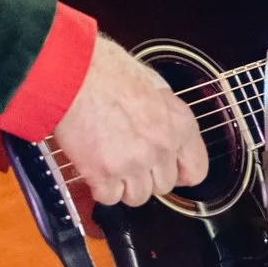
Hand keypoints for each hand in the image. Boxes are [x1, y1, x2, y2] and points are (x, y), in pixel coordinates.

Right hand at [50, 35, 207, 205]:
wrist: (71, 71)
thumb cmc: (104, 68)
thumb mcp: (151, 83)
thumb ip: (163, 113)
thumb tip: (161, 125)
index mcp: (178, 123)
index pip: (196, 170)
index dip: (179, 173)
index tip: (166, 170)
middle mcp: (161, 146)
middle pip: (162, 186)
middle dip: (145, 176)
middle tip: (126, 158)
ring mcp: (134, 162)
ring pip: (137, 197)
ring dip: (122, 184)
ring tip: (108, 161)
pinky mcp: (104, 173)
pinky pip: (108, 197)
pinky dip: (99, 187)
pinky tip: (93, 166)